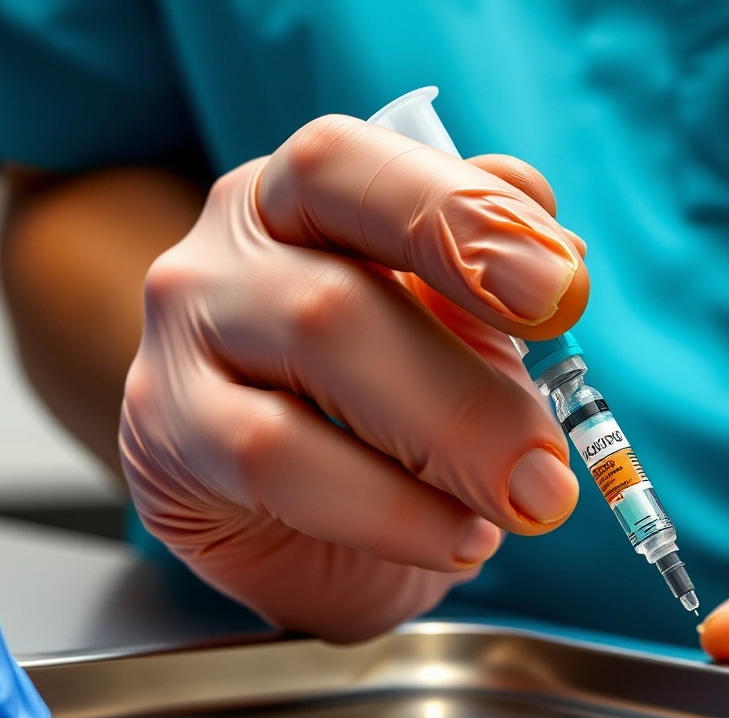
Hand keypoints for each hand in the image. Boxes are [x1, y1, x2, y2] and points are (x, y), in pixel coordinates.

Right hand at [120, 115, 588, 640]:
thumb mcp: (453, 330)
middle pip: (337, 296)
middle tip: (551, 467)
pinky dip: (388, 509)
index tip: (561, 287)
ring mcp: (180, 342)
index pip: (353, 168)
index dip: (457, 215)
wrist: (298, 522)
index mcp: (299, 194)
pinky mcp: (165, 437)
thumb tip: (562, 252)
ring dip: (439, 446)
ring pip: (306, 374)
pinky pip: (278, 464)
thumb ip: (490, 279)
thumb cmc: (379, 404)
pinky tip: (457, 538)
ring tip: (522, 505)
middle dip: (468, 392)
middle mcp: (223, 251)